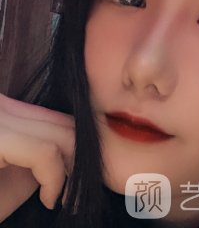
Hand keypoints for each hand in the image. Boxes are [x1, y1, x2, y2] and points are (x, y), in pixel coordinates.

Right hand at [0, 93, 74, 221]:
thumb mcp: (19, 169)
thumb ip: (44, 147)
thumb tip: (84, 145)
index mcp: (6, 107)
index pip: (60, 116)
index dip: (82, 144)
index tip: (84, 174)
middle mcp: (1, 103)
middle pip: (64, 122)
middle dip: (83, 156)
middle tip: (80, 190)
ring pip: (61, 134)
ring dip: (74, 169)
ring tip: (65, 198)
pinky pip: (43, 153)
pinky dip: (55, 179)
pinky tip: (49, 201)